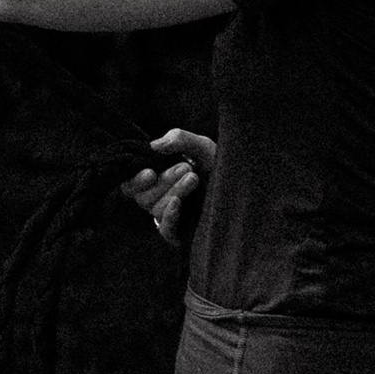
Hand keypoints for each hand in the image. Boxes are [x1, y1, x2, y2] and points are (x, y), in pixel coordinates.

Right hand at [122, 126, 214, 241]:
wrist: (243, 186)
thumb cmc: (220, 166)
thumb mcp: (202, 146)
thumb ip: (178, 139)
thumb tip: (154, 146)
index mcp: (157, 179)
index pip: (131, 185)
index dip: (135, 180)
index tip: (150, 172)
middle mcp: (159, 198)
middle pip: (143, 196)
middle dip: (164, 181)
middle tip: (187, 168)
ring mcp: (169, 217)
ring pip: (155, 209)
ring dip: (173, 192)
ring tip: (194, 178)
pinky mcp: (180, 233)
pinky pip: (165, 230)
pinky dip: (169, 216)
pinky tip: (179, 203)